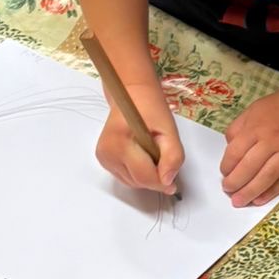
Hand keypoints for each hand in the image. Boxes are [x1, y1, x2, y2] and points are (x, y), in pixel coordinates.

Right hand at [94, 79, 183, 194]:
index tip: (174, 182)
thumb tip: (167, 182)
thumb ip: (173, 156)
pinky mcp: (104, 160)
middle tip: (163, 155)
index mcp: (120, 143)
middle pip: (137, 182)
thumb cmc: (150, 108)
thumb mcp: (169, 129)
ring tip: (152, 153)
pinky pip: (127, 177)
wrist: (132, 95)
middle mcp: (107, 154)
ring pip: (132, 183)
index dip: (162, 183)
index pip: (143, 177)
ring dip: (147, 175)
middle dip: (155, 177)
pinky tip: (143, 156)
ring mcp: (103, 158)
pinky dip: (138, 172)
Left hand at [221, 84, 278, 205]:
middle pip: (249, 168)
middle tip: (228, 192)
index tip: (224, 174)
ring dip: (251, 192)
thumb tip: (229, 151)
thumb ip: (237, 129)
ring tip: (240, 202)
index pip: (235, 153)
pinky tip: (260, 200)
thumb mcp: (252, 111)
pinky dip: (272, 192)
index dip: (226, 167)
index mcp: (256, 128)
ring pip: (266, 177)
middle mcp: (271, 141)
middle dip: (235, 184)